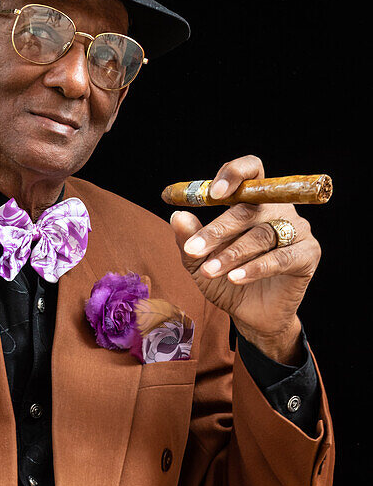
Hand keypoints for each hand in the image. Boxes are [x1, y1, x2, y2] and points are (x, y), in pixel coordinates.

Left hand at [170, 155, 320, 361]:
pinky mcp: (307, 254)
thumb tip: (177, 216)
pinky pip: (280, 258)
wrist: (250, 315)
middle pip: (250, 207)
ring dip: (231, 254)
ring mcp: (297, 229)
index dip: (234, 174)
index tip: (213, 194)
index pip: (251, 170)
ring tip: (209, 272)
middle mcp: (278, 208)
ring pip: (261, 234)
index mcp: (254, 200)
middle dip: (217, 230)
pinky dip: (255, 268)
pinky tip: (235, 278)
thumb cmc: (226, 281)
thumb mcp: (200, 262)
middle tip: (193, 249)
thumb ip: (189, 239)